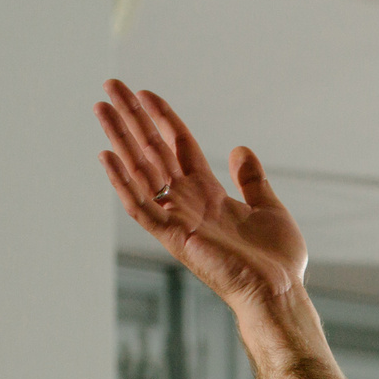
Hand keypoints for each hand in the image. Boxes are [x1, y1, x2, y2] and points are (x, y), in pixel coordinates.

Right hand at [95, 81, 306, 313]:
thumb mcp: (269, 208)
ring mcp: (178, 218)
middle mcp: (188, 202)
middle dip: (132, 118)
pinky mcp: (173, 237)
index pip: (179, 145)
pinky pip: (141, 206)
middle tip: (110, 86)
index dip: (162, 118)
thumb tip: (240, 149)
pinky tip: (107, 155)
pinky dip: (122, 182)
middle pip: (153, 150)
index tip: (144, 93)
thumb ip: (251, 180)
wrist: (277, 292)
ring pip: (140, 170)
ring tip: (101, 107)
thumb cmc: (276, 260)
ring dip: (120, 138)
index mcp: (209, 193)